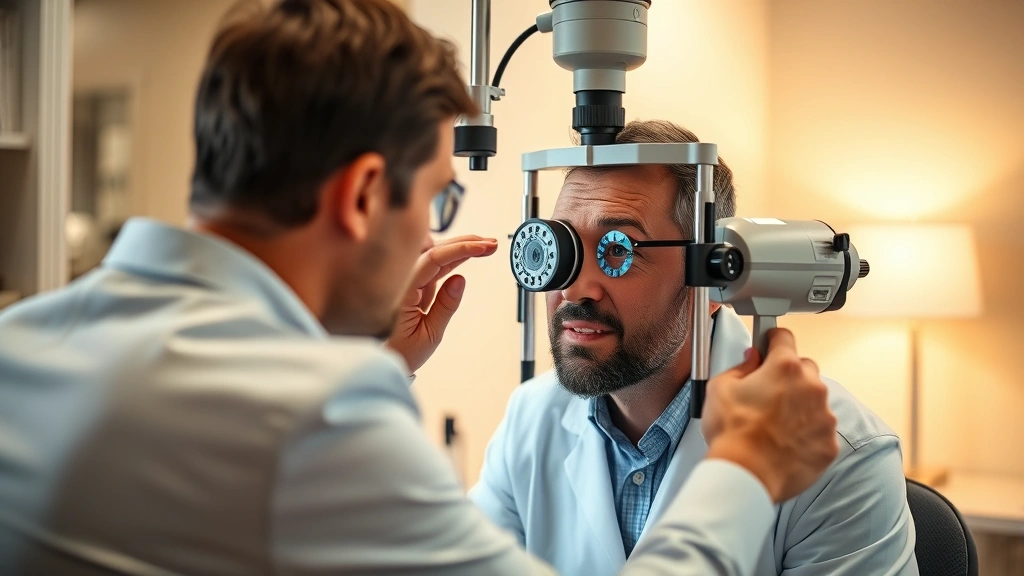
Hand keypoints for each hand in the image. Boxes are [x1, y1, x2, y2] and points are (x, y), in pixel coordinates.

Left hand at [384, 235, 497, 372]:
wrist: (383, 358)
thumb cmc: (399, 350)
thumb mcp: (428, 335)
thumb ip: (445, 306)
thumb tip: (460, 279)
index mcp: (402, 291)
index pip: (433, 259)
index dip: (460, 249)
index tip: (482, 248)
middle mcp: (402, 280)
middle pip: (434, 250)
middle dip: (464, 243)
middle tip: (490, 244)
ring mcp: (408, 280)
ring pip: (435, 254)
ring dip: (460, 247)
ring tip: (485, 247)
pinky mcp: (413, 283)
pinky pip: (434, 265)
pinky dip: (453, 258)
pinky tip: (468, 254)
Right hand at [701, 328, 838, 502]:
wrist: (746, 473)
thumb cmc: (732, 432)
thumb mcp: (720, 388)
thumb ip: (740, 367)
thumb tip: (752, 360)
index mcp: (784, 368)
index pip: (785, 338)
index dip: (773, 340)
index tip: (770, 344)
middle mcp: (811, 387)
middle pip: (805, 368)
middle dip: (789, 376)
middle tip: (768, 393)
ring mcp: (824, 416)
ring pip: (816, 401)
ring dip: (800, 406)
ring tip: (774, 425)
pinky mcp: (828, 443)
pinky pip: (821, 430)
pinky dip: (807, 434)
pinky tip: (785, 443)